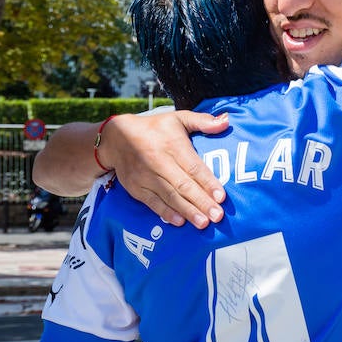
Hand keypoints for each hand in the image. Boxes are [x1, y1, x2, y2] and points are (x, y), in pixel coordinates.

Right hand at [102, 111, 229, 227]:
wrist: (115, 138)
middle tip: (217, 216)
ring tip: (203, 223)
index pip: (193, 166)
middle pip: (183, 185)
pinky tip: (179, 222)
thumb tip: (226, 121)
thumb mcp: (177, 118)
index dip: (208, 182)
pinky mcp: (136, 188)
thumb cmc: (154, 128)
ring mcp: (146, 176)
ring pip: (170, 197)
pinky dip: (166, 213)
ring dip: (187, 211)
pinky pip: (153, 203)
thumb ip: (202, 120)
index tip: (221, 196)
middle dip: (201, 202)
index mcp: (172, 144)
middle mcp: (159, 161)